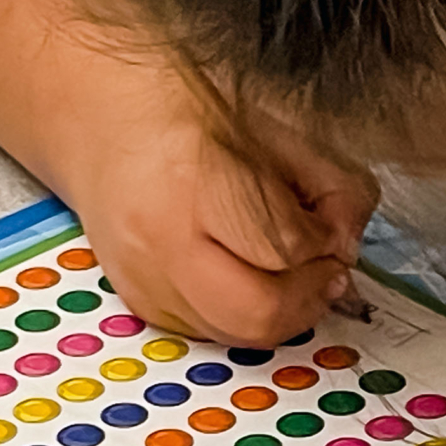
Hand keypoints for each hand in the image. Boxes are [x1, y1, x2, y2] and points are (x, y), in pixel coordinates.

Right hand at [72, 99, 376, 347]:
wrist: (100, 117)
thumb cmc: (189, 110)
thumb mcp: (278, 127)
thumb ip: (334, 186)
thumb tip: (346, 246)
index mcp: (194, 181)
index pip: (283, 248)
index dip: (323, 244)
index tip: (328, 227)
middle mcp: (159, 241)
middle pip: (257, 312)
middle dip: (308, 297)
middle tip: (325, 270)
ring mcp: (142, 279)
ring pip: (235, 335)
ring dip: (280, 314)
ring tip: (290, 273)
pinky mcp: (138, 304)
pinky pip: (208, 333)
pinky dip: (242, 316)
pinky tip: (248, 277)